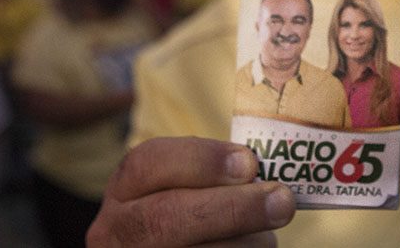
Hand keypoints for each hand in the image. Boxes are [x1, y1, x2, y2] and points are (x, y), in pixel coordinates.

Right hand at [87, 136, 295, 246]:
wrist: (167, 247)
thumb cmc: (188, 213)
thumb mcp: (182, 188)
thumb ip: (213, 178)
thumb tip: (262, 176)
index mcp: (124, 190)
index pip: (148, 163)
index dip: (202, 160)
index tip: (250, 162)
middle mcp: (117, 231)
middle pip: (168, 217)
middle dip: (233, 208)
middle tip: (282, 201)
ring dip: (244, 243)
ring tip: (267, 236)